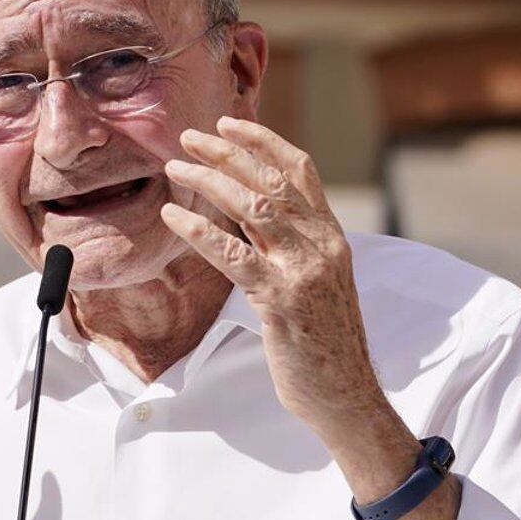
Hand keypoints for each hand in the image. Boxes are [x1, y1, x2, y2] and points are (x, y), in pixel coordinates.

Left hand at [161, 118, 393, 456]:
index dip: (264, 142)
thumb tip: (251, 219)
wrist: (346, 395)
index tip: (231, 124)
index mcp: (332, 238)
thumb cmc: (325, 345)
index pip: (300, 171)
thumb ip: (292, 250)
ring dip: (209, 180)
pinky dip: (200, 230)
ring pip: (253, 208)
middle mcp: (322, 246)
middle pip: (271, 180)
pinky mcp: (281, 301)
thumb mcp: (318, 285)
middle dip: (227, 153)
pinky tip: (174, 215)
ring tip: (175, 167)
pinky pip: (233, 255)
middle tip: (189, 136)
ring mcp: (304, 271)